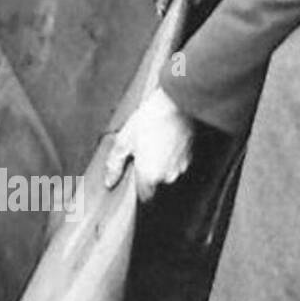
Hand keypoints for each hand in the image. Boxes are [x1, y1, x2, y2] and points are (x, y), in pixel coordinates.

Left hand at [103, 87, 194, 201]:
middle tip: (141, 153)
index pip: (145, 197)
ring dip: (160, 164)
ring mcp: (181, 166)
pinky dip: (171, 156)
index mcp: (150, 175)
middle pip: (155, 183)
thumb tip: (109, 181)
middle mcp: (168, 176)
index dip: (138, 189)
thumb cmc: (149, 119)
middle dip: (148, 173)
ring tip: (154, 143)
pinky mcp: (190, 156)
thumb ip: (115, 165)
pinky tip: (164, 140)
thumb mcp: (124, 140)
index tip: (133, 178)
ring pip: (167, 173)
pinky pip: (177, 162)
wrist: (176, 103)